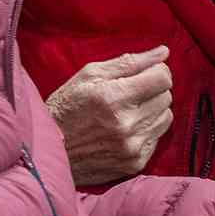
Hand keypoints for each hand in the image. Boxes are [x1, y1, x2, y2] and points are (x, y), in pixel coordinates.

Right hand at [45, 47, 174, 184]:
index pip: (163, 78)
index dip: (156, 71)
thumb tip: (164, 52)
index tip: (145, 74)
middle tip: (130, 93)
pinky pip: (157, 138)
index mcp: (114, 97)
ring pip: (165, 117)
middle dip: (152, 90)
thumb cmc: (66, 106)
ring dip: (152, 110)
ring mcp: (132, 147)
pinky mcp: (135, 163)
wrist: (48, 151)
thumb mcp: (89, 75)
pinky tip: (126, 129)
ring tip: (127, 111)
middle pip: (166, 97)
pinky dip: (146, 130)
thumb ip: (130, 62)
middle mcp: (126, 124)